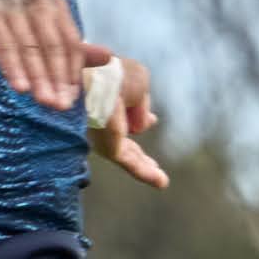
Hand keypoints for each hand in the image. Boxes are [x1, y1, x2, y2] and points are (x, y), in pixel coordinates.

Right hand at [0, 0, 85, 108]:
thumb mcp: (34, 36)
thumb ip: (70, 47)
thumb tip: (109, 57)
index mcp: (53, 6)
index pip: (70, 44)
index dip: (72, 74)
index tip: (71, 101)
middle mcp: (36, 1)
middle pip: (53, 46)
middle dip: (58, 79)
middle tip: (60, 106)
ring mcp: (13, 5)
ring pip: (31, 48)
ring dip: (39, 78)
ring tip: (45, 102)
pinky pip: (5, 45)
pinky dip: (13, 68)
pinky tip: (19, 88)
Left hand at [81, 48, 168, 189]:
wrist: (96, 81)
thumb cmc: (115, 75)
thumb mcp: (138, 82)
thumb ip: (142, 104)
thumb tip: (146, 123)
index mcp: (104, 99)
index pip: (122, 113)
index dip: (137, 116)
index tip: (151, 119)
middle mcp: (101, 121)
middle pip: (123, 140)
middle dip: (137, 151)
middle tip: (152, 165)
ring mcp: (105, 138)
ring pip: (129, 157)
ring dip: (145, 168)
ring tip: (162, 182)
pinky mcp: (110, 150)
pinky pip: (131, 164)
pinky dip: (146, 173)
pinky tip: (161, 182)